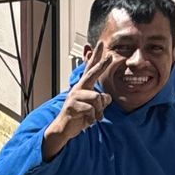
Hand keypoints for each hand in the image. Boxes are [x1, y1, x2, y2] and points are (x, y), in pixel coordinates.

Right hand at [42, 37, 117, 156]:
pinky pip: (91, 109)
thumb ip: (101, 101)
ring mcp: (74, 96)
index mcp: (83, 87)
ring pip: (97, 98)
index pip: (91, 69)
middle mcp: (78, 89)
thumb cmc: (78, 117)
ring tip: (94, 117)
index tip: (102, 45)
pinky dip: (92, 118)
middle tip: (110, 56)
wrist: (64, 129)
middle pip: (91, 74)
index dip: (97, 57)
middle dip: (101, 65)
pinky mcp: (72, 106)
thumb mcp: (93, 109)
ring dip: (99, 111)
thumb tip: (106, 97)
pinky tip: (87, 121)